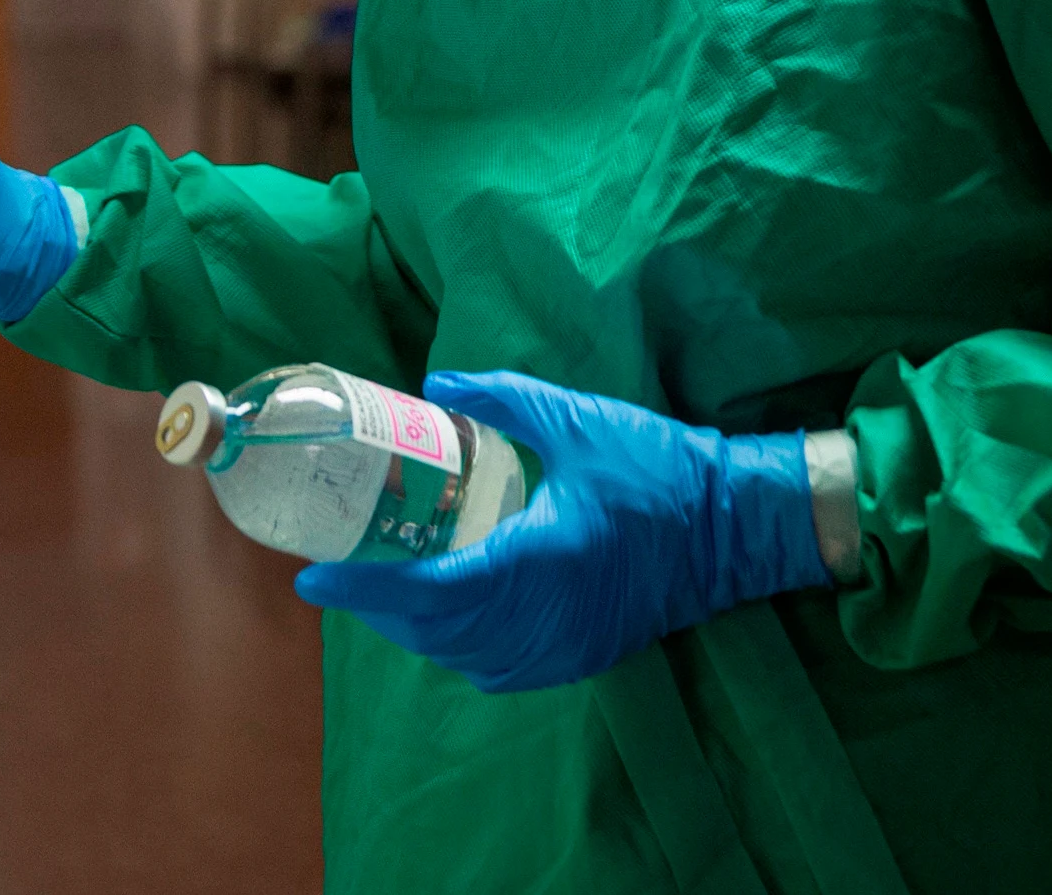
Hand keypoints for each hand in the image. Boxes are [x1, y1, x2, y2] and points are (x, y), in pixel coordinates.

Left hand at [294, 370, 827, 692]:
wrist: (737, 528)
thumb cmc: (660, 468)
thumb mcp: (578, 418)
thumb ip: (504, 399)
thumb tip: (437, 383)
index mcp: (538, 559)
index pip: (429, 590)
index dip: (365, 590)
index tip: (314, 580)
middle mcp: (546, 615)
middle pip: (437, 632)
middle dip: (381, 609)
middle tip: (342, 576)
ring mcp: (567, 644)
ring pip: (465, 657)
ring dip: (418, 631)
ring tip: (385, 592)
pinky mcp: (585, 654)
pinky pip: (502, 668)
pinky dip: (462, 649)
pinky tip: (448, 617)